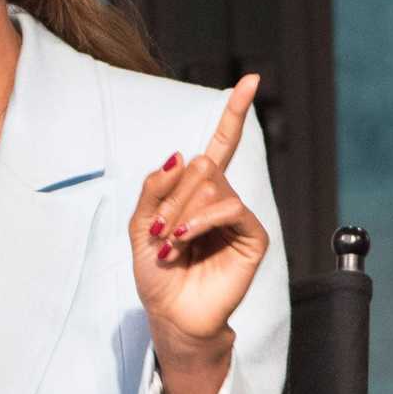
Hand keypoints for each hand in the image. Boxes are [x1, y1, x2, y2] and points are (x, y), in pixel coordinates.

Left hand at [128, 75, 268, 362]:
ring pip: (212, 186)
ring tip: (170, 243)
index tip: (251, 80)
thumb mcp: (140, 226)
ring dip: (181, 212)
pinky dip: (201, 221)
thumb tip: (180, 156)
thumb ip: (155, 189)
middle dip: (172, 196)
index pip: (221, 144)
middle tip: (160, 231)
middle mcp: (222, 199)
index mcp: (198, 193)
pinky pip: (229, 208)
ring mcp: (238, 217)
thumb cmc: (156, 274)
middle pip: (203, 166)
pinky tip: (185, 240)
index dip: (235, 113)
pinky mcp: (252, 237)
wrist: (170, 313)